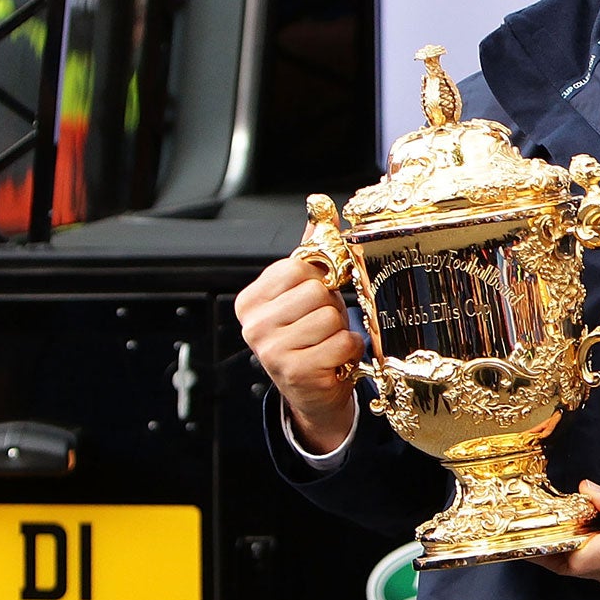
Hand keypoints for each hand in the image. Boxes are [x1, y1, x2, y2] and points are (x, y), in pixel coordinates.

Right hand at [232, 255, 364, 452]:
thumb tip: (319, 207)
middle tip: (321, 327)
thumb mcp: (302, 294)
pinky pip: (342, 342)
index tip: (312, 299)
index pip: (297, 267)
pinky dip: (348, 351)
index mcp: (251, 301)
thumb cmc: (309, 338)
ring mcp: (271, 350)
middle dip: (330, 307)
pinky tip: (334, 360)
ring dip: (339, 330)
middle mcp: (254, 326)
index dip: (317, 280)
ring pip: (330, 317)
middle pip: (315, 291)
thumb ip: (309, 252)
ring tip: (326, 343)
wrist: (312, 393)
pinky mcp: (296, 371)